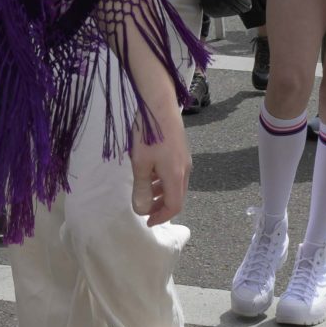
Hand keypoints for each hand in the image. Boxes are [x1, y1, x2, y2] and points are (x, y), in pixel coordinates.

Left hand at [128, 106, 191, 226]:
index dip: (161, 217)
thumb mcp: (140, 164)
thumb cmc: (148, 135)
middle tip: (144, 209)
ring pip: (176, 184)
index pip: (174, 206)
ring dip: (161, 193)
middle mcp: (185, 170)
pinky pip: (175, 173)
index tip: (147, 221)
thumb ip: (141, 188)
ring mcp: (185, 159)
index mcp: (176, 176)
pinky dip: (163, 180)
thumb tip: (141, 210)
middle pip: (176, 196)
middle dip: (160, 206)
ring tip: (144, 192)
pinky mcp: (181, 150)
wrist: (158, 104)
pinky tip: (151, 173)